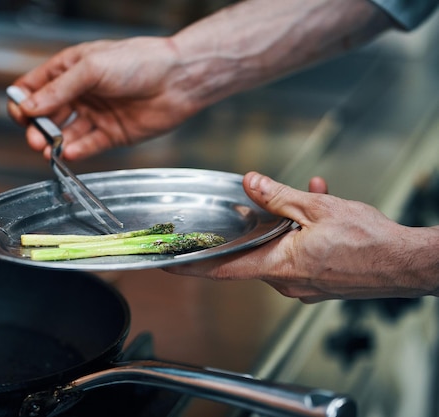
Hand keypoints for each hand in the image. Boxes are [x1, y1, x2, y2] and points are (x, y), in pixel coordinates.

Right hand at [7, 36, 202, 160]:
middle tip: (35, 138)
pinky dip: (77, 151)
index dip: (23, 102)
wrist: (177, 79)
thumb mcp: (91, 68)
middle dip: (36, 128)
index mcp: (70, 70)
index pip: (35, 88)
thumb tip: (29, 106)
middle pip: (46, 115)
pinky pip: (87, 145)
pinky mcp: (110, 134)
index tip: (20, 114)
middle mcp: (80, 93)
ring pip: (65, 133)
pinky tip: (69, 153)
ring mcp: (95, 114)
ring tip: (48, 150)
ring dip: (54, 143)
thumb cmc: (139, 61)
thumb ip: (58, 89)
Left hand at [165, 172, 438, 302]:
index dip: (192, 267)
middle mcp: (286, 281)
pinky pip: (299, 255)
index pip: (222, 269)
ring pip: (279, 249)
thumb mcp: (316, 208)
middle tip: (259, 203)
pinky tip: (320, 209)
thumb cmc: (369, 242)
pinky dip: (303, 234)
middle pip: (254, 252)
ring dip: (286, 224)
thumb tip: (250, 184)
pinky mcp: (319, 282)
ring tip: (309, 198)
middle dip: (257, 225)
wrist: (408, 264)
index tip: (169, 265)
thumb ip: (277, 197)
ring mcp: (303, 285)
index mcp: (278, 266)